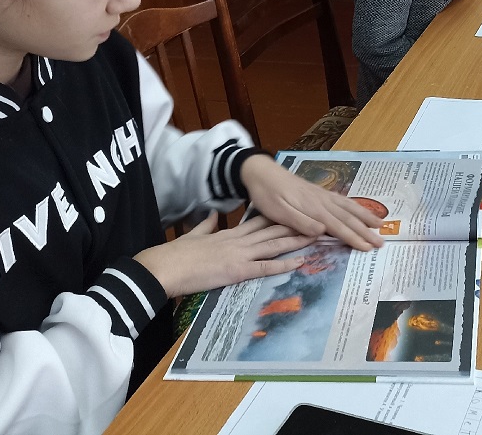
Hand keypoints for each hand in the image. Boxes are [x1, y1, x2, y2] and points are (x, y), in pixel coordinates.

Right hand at [134, 213, 316, 297]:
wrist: (165, 266)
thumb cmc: (176, 254)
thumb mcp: (194, 235)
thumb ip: (206, 225)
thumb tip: (211, 215)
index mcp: (229, 234)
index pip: (259, 222)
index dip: (279, 217)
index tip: (295, 212)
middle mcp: (238, 241)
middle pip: (272, 230)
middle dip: (295, 226)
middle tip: (316, 222)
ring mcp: (239, 254)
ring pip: (274, 245)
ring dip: (296, 241)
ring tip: (316, 236)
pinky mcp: (237, 271)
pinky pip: (265, 267)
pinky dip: (284, 264)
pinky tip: (300, 262)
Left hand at [239, 154, 385, 251]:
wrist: (262, 172)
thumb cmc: (268, 194)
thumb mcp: (278, 212)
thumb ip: (300, 222)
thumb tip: (322, 231)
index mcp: (313, 209)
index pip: (338, 226)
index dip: (354, 238)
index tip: (369, 247)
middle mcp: (322, 201)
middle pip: (349, 218)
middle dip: (366, 230)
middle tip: (382, 242)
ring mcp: (322, 195)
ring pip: (349, 207)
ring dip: (365, 216)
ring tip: (381, 224)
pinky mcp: (319, 192)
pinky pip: (343, 200)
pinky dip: (355, 206)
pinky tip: (360, 209)